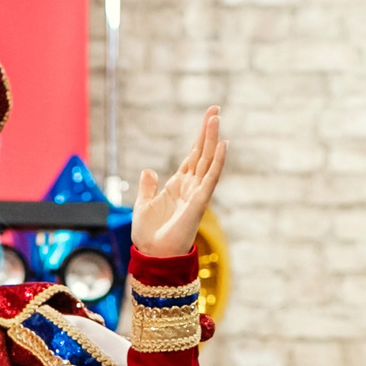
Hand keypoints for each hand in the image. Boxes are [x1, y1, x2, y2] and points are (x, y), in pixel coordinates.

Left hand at [129, 106, 225, 257]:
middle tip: (215, 109)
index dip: (199, 138)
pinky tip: (222, 146)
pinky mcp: (199, 203)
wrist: (153, 256)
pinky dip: (217, 163)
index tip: (207, 118)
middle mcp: (190, 187)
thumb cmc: (148, 236)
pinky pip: (210, 179)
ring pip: (207, 162)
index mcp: (177, 186)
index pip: (192, 157)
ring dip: (212, 140)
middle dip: (208, 132)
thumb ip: (147, 187)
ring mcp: (196, 194)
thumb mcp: (142, 205)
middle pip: (202, 153)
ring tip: (216, 119)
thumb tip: (148, 170)